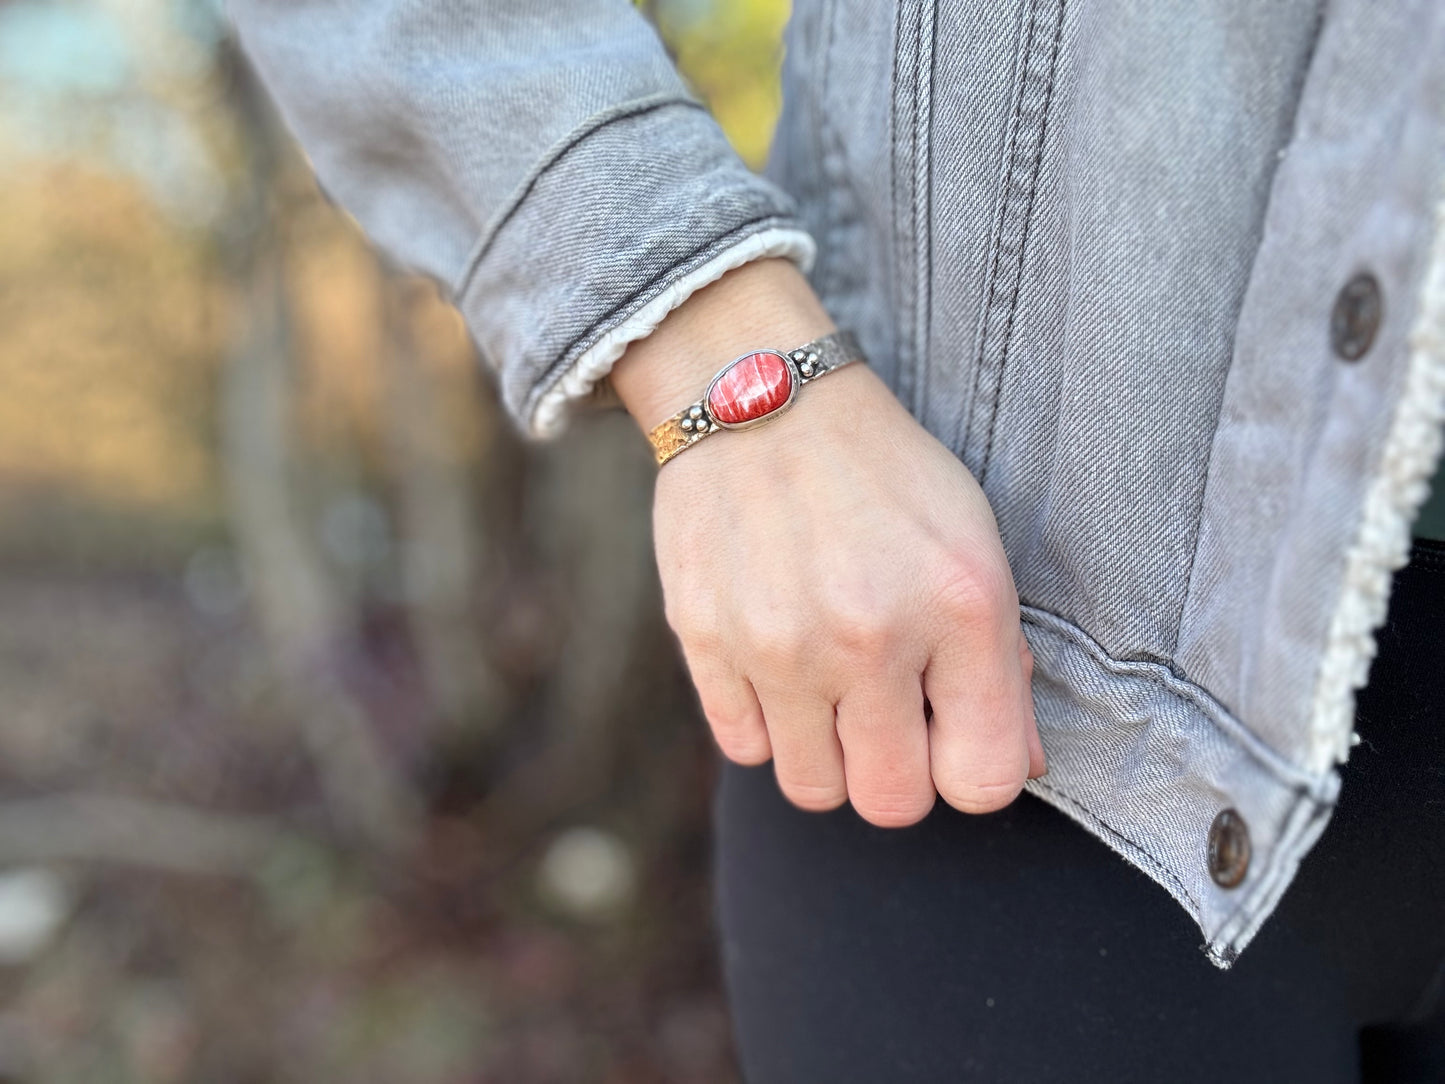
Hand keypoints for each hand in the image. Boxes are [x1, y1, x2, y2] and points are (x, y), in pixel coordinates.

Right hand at [612, 260, 1044, 825]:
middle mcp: (870, 635)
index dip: (970, 770)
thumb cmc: (883, 474)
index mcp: (960, 607)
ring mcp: (779, 644)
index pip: (983, 781)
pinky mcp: (705, 641)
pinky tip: (778, 666)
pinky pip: (746, 748)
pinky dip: (767, 725)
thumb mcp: (972, 544)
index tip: (951, 733)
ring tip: (830, 692)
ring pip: (813, 789)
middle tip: (888, 718)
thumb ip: (1002, 664)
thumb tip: (1022, 766)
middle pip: (892, 804)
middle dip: (898, 774)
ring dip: (828, 756)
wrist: (759, 398)